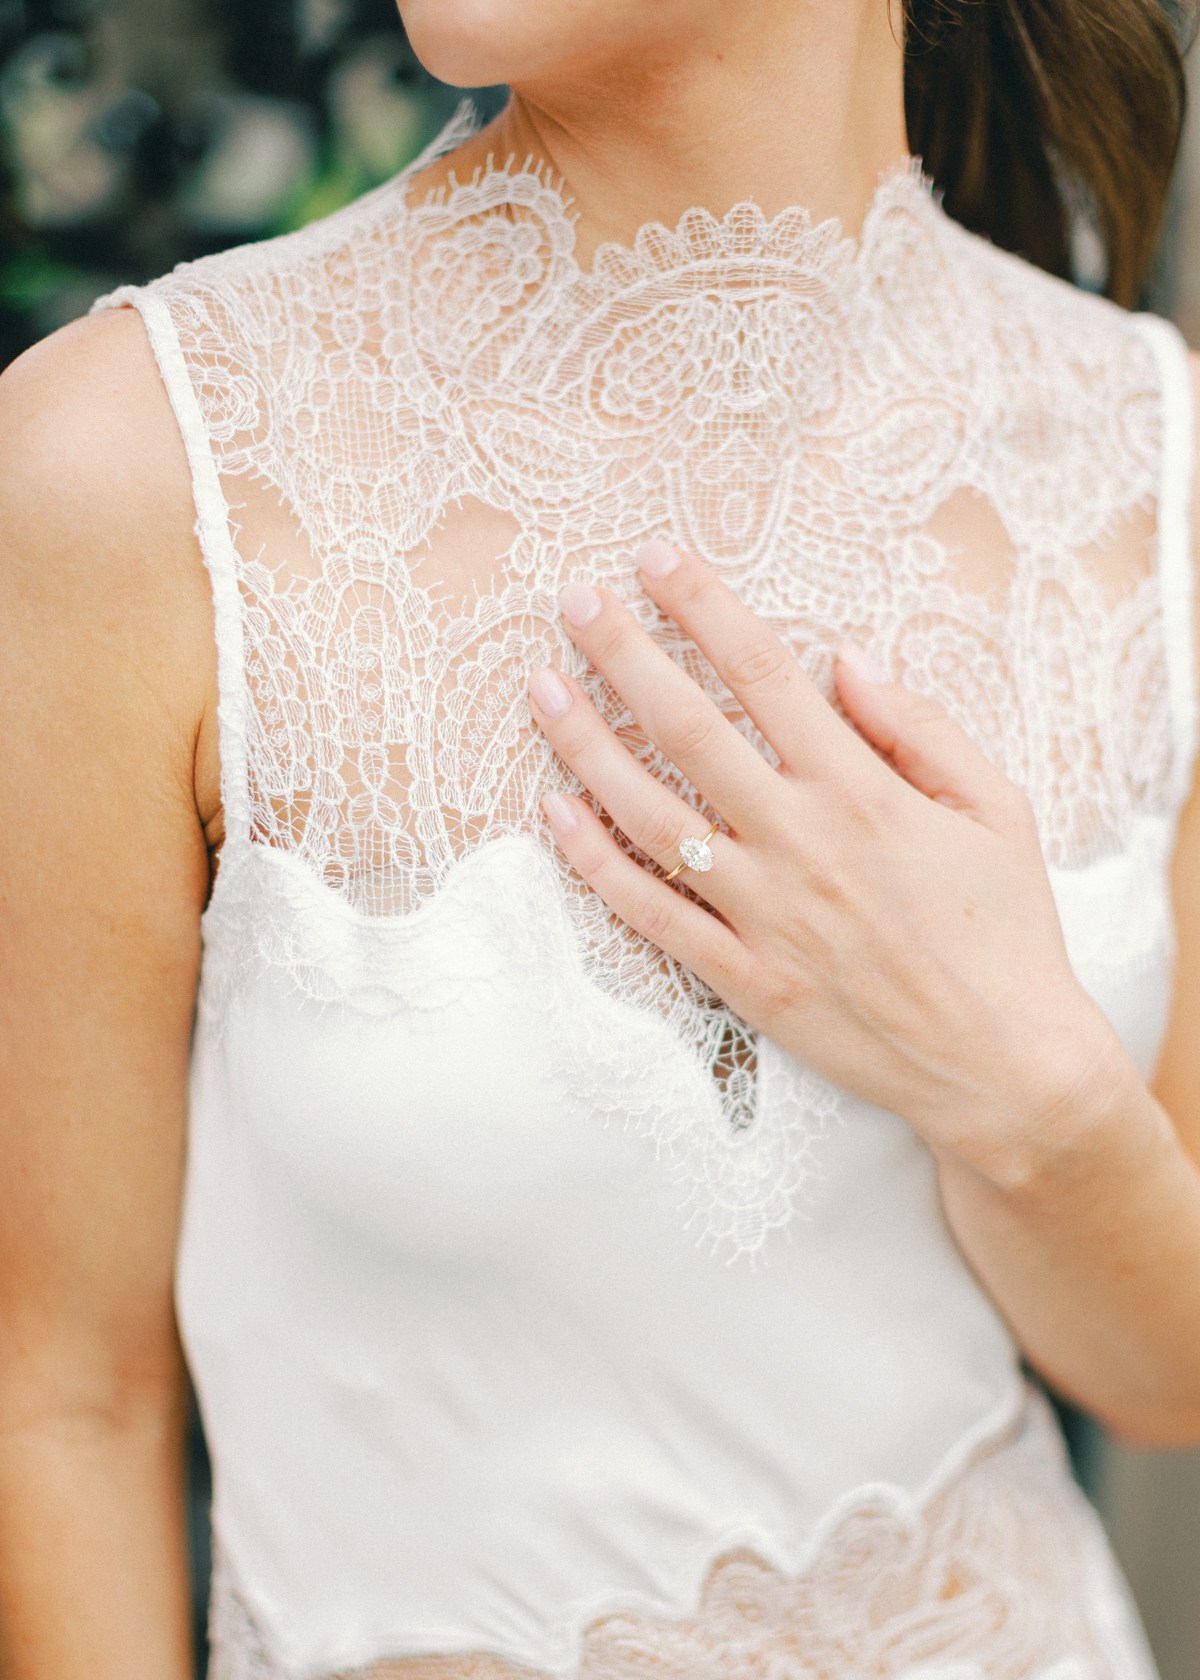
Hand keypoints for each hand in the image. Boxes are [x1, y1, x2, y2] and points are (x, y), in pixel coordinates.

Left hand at [529, 543, 1130, 1192]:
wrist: (1005, 1065)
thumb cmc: (1008, 931)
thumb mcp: (995, 808)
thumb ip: (919, 726)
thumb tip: (843, 660)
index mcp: (862, 791)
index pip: (765, 673)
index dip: (704, 608)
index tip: (658, 561)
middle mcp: (800, 842)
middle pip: (688, 728)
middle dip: (623, 654)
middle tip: (575, 600)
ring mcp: (763, 914)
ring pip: (650, 816)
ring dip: (587, 746)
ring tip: (541, 687)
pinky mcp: (743, 979)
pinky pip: (651, 914)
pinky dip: (595, 864)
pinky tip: (554, 814)